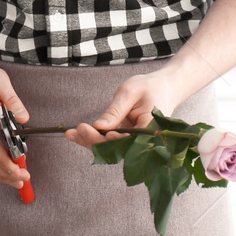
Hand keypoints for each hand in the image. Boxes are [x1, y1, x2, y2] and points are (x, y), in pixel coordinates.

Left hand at [67, 69, 188, 147]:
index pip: (126, 140)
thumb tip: (98, 127)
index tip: (90, 128)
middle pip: (116, 148)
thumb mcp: (130, 93)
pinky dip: (93, 137)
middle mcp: (144, 141)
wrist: (165, 88)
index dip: (107, 139)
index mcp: (150, 130)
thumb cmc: (150, 87)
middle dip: (94, 140)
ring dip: (89, 142)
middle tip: (75, 129)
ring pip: (110, 148)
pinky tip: (75, 134)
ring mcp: (134, 142)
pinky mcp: (127, 138)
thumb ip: (115, 111)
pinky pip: (109, 141)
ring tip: (69, 133)